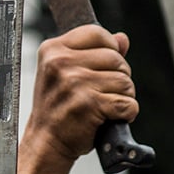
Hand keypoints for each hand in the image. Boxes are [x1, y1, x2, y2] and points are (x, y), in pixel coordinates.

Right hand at [23, 24, 137, 166]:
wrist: (46, 141)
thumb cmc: (57, 107)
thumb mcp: (65, 72)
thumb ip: (94, 52)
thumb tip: (122, 39)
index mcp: (53, 50)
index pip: (97, 32)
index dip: (109, 48)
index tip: (103, 66)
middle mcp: (61, 63)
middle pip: (116, 58)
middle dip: (119, 76)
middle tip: (103, 91)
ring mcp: (75, 83)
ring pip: (125, 81)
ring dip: (123, 96)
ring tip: (104, 105)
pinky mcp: (90, 105)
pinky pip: (128, 103)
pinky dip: (126, 114)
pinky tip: (110, 117)